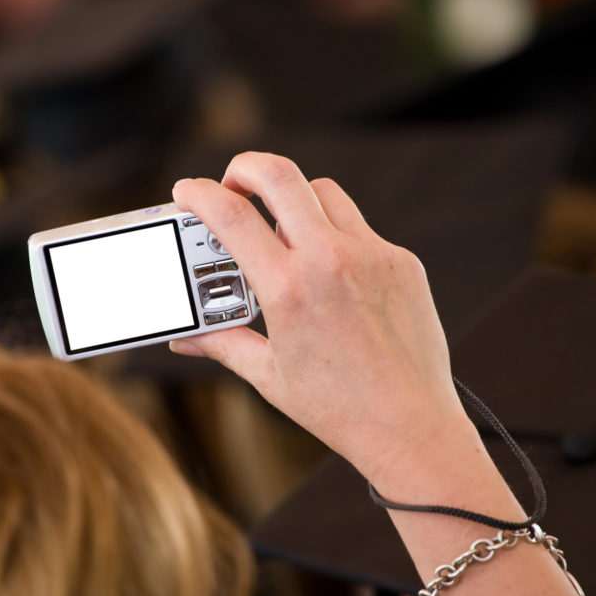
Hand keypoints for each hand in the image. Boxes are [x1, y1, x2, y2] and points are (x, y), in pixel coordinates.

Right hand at [170, 152, 471, 479]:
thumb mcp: (268, 376)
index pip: (231, 215)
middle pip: (278, 173)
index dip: (199, 193)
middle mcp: (331, 261)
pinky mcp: (403, 262)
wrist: (411, 427)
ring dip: (293, 198)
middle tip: (231, 184)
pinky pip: (360, 228)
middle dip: (244, 167)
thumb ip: (221, 343)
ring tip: (280, 228)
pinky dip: (335, 235)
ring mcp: (372, 256)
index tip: (186, 191)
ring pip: (323, 191)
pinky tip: (329, 271)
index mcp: (288, 290)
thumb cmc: (338, 409)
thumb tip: (183, 338)